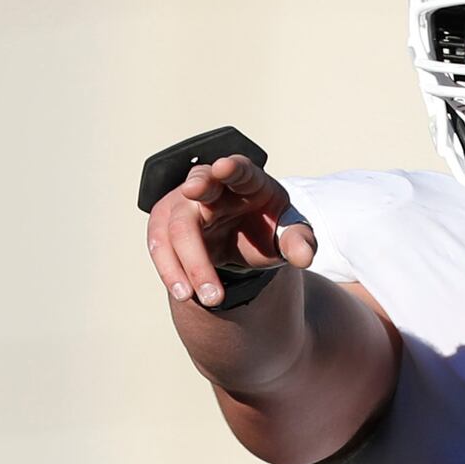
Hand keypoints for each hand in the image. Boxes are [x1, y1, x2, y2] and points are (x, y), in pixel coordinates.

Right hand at [143, 149, 313, 308]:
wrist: (243, 239)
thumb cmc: (267, 228)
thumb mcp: (288, 233)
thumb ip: (298, 240)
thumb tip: (305, 256)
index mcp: (247, 180)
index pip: (240, 168)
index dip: (231, 167)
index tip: (224, 166)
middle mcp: (212, 185)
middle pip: (199, 188)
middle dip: (196, 194)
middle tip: (196, 194)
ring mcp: (185, 204)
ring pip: (173, 224)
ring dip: (185, 260)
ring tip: (209, 296)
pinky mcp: (168, 225)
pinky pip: (160, 245)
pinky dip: (170, 270)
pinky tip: (185, 294)